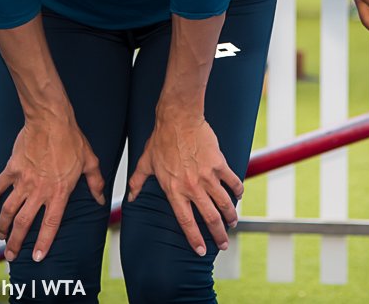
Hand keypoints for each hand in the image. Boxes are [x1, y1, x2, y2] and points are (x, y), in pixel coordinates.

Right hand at [0, 116, 104, 262]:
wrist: (50, 120)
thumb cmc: (72, 139)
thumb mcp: (90, 161)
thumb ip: (95, 182)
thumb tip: (101, 199)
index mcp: (59, 191)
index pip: (51, 224)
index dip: (44, 242)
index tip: (36, 257)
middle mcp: (39, 190)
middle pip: (24, 223)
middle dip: (15, 242)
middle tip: (10, 255)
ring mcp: (23, 180)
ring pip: (8, 210)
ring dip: (2, 226)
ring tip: (1, 236)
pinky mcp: (11, 169)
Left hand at [127, 111, 240, 256]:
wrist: (178, 119)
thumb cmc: (161, 139)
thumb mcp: (145, 162)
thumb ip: (137, 182)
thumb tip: (130, 196)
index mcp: (174, 191)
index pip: (186, 222)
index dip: (195, 239)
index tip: (202, 250)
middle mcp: (192, 188)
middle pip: (210, 218)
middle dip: (219, 235)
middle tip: (224, 244)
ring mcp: (208, 176)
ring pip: (224, 203)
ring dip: (230, 216)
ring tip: (232, 223)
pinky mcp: (219, 164)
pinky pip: (232, 181)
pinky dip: (237, 191)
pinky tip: (238, 196)